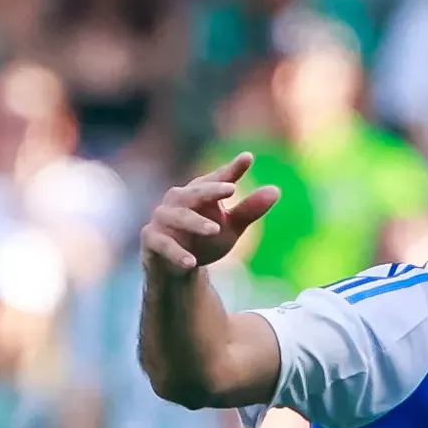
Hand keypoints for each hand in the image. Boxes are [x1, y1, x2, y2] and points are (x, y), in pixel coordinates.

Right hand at [141, 154, 281, 278]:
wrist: (178, 270)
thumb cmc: (204, 240)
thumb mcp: (231, 227)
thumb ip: (249, 210)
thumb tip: (276, 190)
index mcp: (199, 193)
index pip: (217, 179)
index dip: (231, 170)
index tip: (249, 158)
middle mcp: (178, 200)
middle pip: (195, 192)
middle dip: (211, 190)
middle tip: (231, 189)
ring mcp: (162, 218)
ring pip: (179, 216)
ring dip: (196, 223)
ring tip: (215, 230)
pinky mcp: (151, 239)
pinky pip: (163, 243)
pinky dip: (176, 252)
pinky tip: (191, 263)